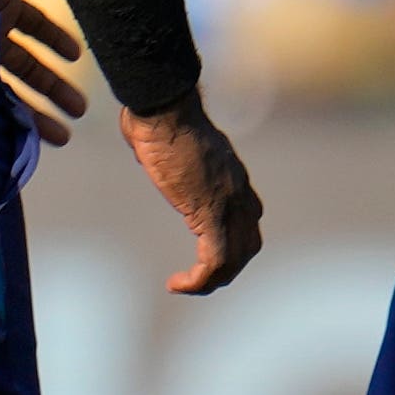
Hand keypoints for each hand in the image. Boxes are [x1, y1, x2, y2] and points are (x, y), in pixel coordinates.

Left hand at [0, 0, 93, 149]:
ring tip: (63, 136)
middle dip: (54, 87)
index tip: (76, 56)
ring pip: (13, 90)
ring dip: (39, 112)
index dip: (55, 38)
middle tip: (79, 109)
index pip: (33, 25)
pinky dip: (13, 122)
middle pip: (28, 66)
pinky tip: (29, 139)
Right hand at [126, 94, 264, 297]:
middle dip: (226, 268)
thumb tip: (145, 143)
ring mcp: (229, 203)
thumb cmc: (158, 115)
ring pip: (235, 258)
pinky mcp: (210, 213)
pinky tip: (176, 284)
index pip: (249, 219)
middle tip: (198, 279)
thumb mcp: (167, 139)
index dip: (232, 243)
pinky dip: (200, 280)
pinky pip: (216, 260)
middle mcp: (239, 192)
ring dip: (212, 279)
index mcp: (232, 175)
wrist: (164, 108)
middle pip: (249, 244)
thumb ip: (165, 149)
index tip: (204, 254)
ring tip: (186, 286)